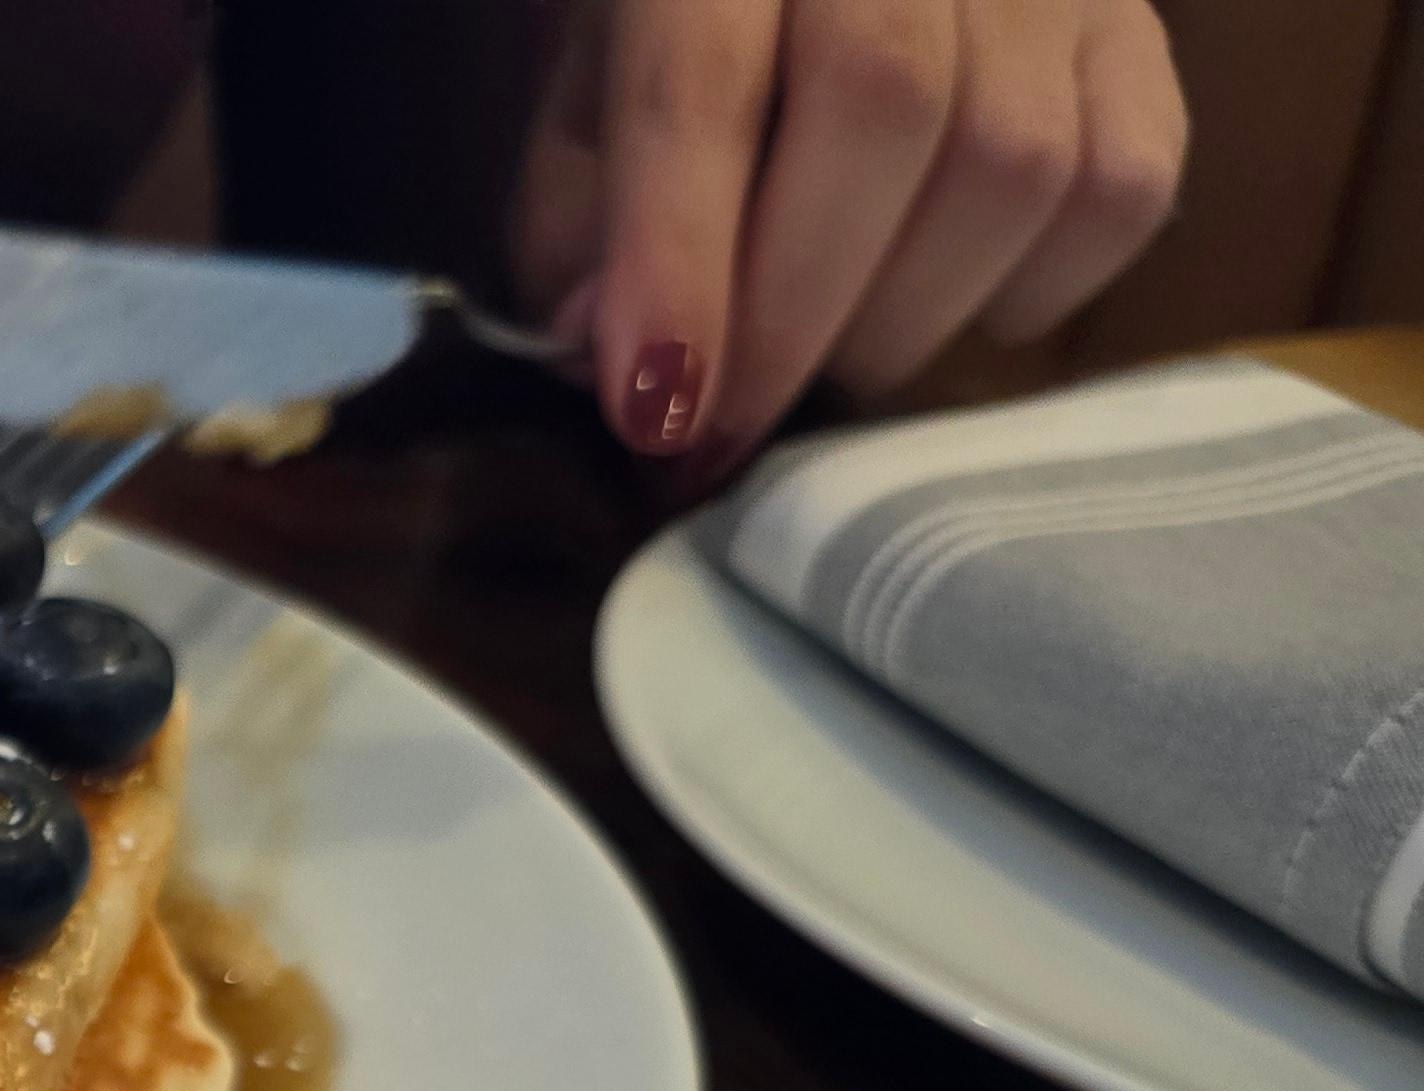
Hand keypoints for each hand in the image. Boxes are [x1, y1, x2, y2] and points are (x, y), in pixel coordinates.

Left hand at [511, 0, 1188, 463]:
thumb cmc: (677, 44)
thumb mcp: (578, 111)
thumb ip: (576, 227)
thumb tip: (614, 361)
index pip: (705, 80)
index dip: (680, 262)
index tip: (660, 412)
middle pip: (886, 107)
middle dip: (794, 315)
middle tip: (733, 425)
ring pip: (1016, 157)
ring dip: (907, 316)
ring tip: (834, 356)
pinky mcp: (1139, 27)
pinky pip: (1125, 183)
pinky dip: (1038, 288)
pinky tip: (959, 300)